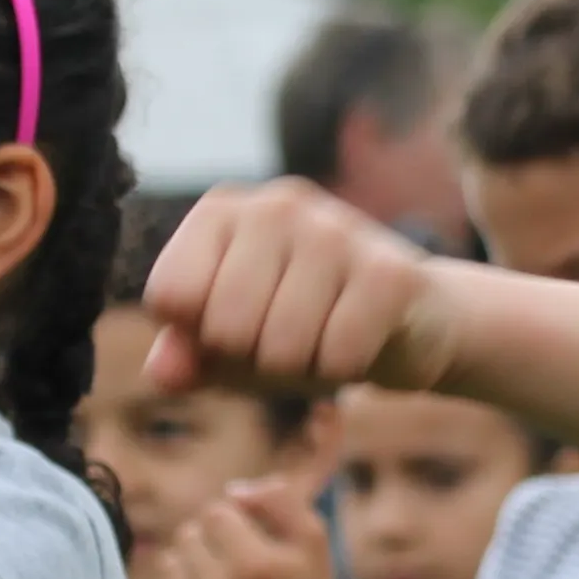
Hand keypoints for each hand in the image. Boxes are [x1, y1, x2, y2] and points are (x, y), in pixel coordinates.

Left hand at [139, 480, 348, 578]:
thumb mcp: (311, 536)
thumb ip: (278, 499)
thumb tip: (232, 491)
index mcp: (255, 567)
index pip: (215, 513)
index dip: (233, 517)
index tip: (250, 533)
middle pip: (188, 535)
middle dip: (210, 537)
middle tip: (234, 554)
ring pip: (169, 562)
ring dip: (192, 561)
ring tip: (219, 573)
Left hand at [140, 179, 455, 396]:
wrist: (415, 321)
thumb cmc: (308, 326)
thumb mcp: (236, 345)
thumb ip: (189, 355)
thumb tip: (162, 373)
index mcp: (224, 211)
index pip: (171, 297)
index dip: (200, 337)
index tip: (238, 324)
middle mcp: (276, 205)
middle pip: (224, 327)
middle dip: (254, 358)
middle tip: (290, 338)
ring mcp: (335, 230)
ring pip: (280, 348)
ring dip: (302, 368)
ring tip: (325, 338)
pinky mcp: (388, 271)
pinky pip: (337, 356)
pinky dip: (344, 370)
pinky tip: (361, 342)